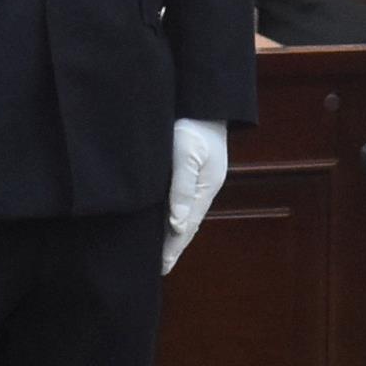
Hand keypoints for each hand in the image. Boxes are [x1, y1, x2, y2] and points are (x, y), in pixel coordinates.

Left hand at [161, 117, 230, 272]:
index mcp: (205, 188)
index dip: (173, 248)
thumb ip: (182, 189)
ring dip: (172, 231)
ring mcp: (198, 177)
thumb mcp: (186, 155)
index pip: (187, 227)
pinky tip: (165, 218)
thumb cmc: (193, 124)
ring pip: (183, 212)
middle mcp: (203, 187)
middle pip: (187, 223)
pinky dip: (171, 214)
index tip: (161, 268)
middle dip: (174, 245)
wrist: (201, 96)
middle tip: (160, 268)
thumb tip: (177, 226)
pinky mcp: (190, 166)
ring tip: (161, 249)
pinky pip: (179, 198)